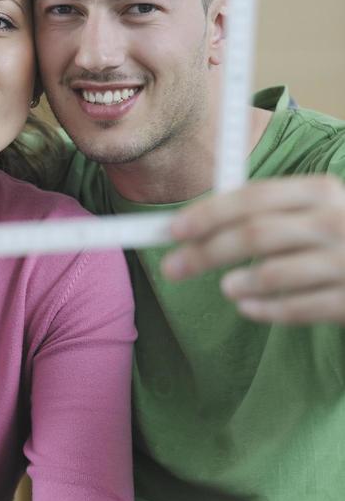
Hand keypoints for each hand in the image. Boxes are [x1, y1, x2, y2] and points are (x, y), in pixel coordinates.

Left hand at [162, 175, 344, 324]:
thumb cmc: (340, 235)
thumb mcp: (315, 207)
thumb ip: (266, 208)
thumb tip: (197, 219)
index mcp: (320, 191)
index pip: (251, 198)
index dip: (207, 214)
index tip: (173, 230)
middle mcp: (335, 222)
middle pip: (255, 235)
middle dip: (205, 252)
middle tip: (173, 267)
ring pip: (273, 274)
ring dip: (238, 283)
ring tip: (225, 287)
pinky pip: (297, 308)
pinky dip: (265, 309)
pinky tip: (247, 306)